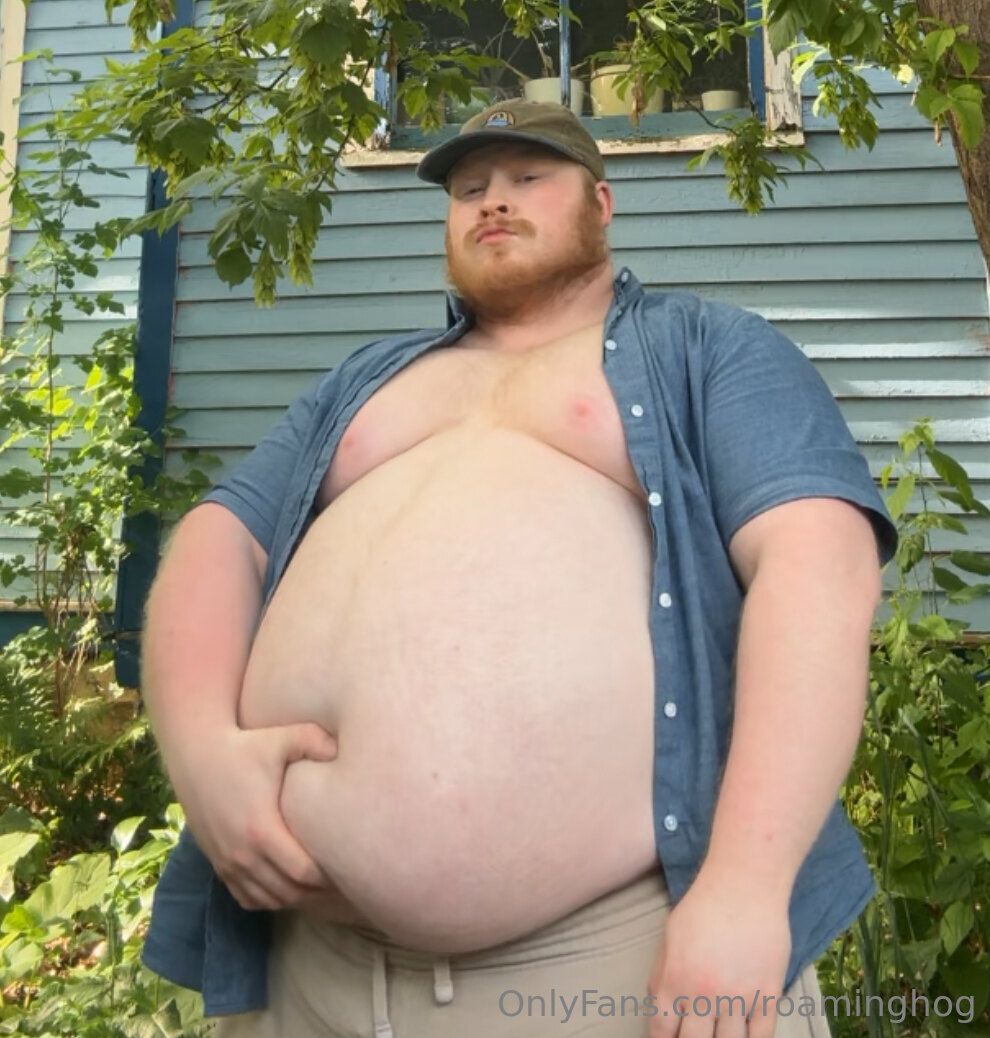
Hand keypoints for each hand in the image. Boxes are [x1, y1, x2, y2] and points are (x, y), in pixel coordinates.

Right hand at [172, 722, 338, 910]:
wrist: (196, 755)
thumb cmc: (245, 746)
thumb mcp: (282, 739)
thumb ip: (315, 741)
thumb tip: (342, 750)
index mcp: (262, 830)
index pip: (303, 872)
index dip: (328, 876)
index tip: (348, 866)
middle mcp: (242, 854)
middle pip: (288, 892)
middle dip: (317, 892)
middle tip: (343, 882)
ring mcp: (228, 863)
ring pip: (268, 899)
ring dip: (296, 898)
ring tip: (322, 888)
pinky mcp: (218, 864)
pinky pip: (247, 898)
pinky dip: (270, 899)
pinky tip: (289, 887)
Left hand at [647, 864, 791, 1037]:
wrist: (744, 885)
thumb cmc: (703, 905)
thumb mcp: (670, 936)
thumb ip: (662, 974)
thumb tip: (659, 1005)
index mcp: (674, 981)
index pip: (662, 1032)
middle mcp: (703, 995)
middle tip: (694, 1035)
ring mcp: (738, 997)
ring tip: (718, 1034)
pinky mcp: (767, 995)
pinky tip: (745, 1037)